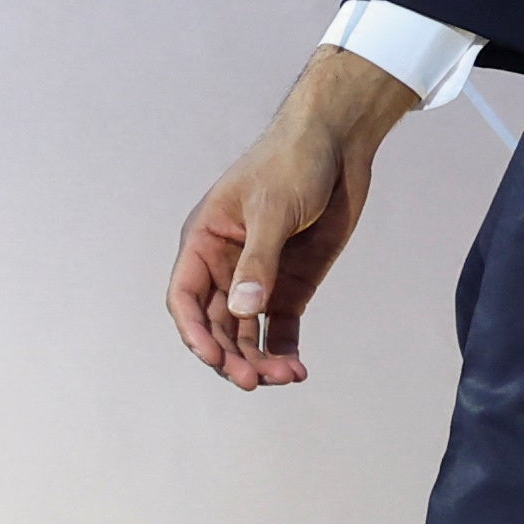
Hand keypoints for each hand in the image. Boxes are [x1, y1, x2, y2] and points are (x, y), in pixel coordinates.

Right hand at [168, 46, 426, 389]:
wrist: (338, 143)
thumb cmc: (293, 161)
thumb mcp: (273, 208)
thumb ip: (258, 261)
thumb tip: (243, 312)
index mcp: (205, 240)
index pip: (185, 297)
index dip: (194, 332)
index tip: (214, 359)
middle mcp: (225, 265)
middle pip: (216, 325)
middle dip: (230, 355)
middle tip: (253, 381)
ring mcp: (259, 278)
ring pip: (247, 333)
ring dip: (259, 359)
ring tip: (286, 376)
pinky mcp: (291, 284)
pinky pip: (281, 328)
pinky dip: (284, 350)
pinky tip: (297, 369)